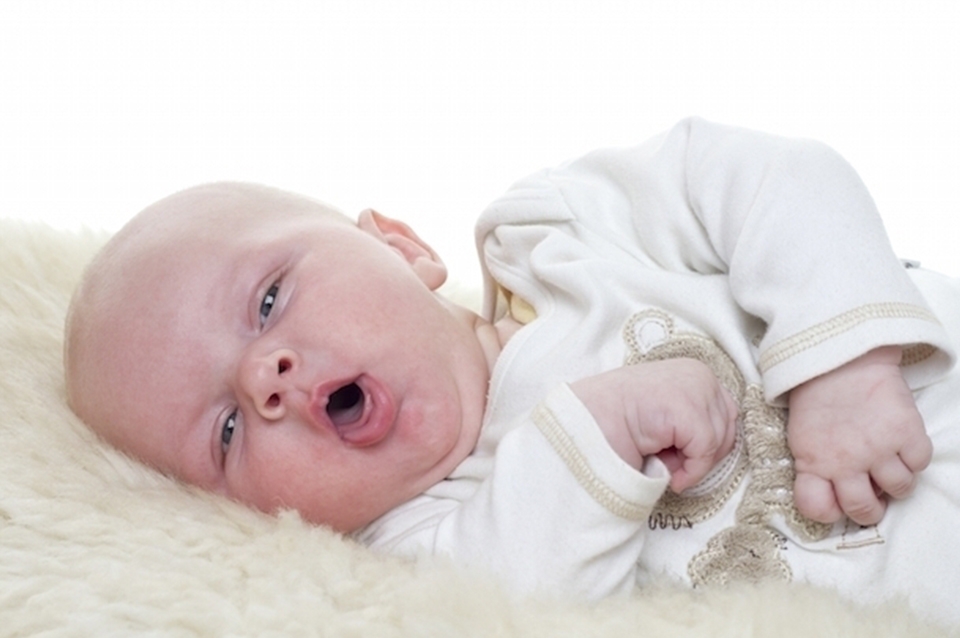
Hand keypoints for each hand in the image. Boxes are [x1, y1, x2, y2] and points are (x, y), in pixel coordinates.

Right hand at [571, 359, 737, 491]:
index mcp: (693, 371)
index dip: (708, 444)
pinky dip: (690, 470)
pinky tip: (667, 472)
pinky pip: (705, 450)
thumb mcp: (664, 414)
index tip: (681, 458)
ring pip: (718, 440)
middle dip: (703, 454)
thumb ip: (692, 419)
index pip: (726, 413)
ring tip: (664, 464)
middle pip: (729, 427)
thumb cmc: (617, 425)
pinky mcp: (685, 407)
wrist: (583, 425)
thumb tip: (716, 448)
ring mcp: (693, 387)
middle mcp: (698, 373)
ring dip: (693, 463)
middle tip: (672, 465)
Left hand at [787, 346, 931, 525]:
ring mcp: (878, 449)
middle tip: (872, 495)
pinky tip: (901, 443)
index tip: (836, 503)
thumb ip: (814, 467)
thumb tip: (838, 494)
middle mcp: (845, 462)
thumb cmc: (817, 397)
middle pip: (863, 510)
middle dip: (869, 509)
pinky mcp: (906, 432)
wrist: (840, 357)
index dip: (828, 511)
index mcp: (812, 462)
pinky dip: (914, 457)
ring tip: (887, 462)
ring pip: (900, 489)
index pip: (816, 508)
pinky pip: (920, 464)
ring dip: (896, 481)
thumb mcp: (801, 435)